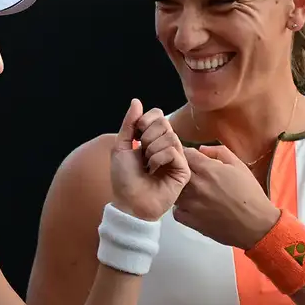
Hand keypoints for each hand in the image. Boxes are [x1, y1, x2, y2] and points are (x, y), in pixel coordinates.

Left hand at [109, 99, 190, 220]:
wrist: (130, 203)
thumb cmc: (125, 179)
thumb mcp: (120, 147)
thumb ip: (129, 124)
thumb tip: (136, 101)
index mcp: (154, 139)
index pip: (158, 115)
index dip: (146, 121)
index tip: (136, 136)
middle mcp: (167, 146)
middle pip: (165, 122)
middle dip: (147, 136)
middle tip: (142, 154)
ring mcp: (177, 158)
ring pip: (170, 136)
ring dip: (151, 150)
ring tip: (148, 165)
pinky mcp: (184, 170)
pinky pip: (173, 151)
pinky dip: (159, 159)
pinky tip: (155, 170)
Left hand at [174, 144, 281, 247]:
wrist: (255, 224)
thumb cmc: (250, 194)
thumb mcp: (239, 166)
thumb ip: (219, 152)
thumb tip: (201, 149)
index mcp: (208, 169)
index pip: (185, 153)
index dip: (187, 154)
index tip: (191, 158)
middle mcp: (195, 185)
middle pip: (176, 171)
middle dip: (181, 170)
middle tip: (192, 174)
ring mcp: (190, 204)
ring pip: (175, 191)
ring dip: (181, 189)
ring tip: (193, 192)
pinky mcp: (190, 220)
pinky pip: (176, 210)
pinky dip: (181, 207)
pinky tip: (192, 207)